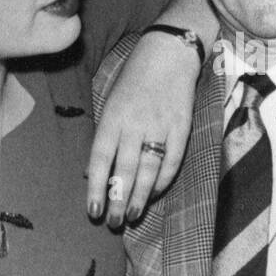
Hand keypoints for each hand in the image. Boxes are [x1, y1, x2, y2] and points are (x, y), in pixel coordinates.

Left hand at [87, 33, 198, 226]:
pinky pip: (172, 160)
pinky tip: (156, 193)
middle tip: (114, 222)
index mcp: (112, 116)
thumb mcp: (111, 102)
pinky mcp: (182, 127)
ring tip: (133, 215)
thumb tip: (93, 172)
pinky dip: (164, 179)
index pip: (100, 158)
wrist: (169, 53)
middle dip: (118, 199)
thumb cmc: (134, 79)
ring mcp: (160, 125)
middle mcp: (135, 123)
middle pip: (125, 169)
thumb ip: (105, 136)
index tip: (93, 210)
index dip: (96, 187)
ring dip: (141, 196)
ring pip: (149, 169)